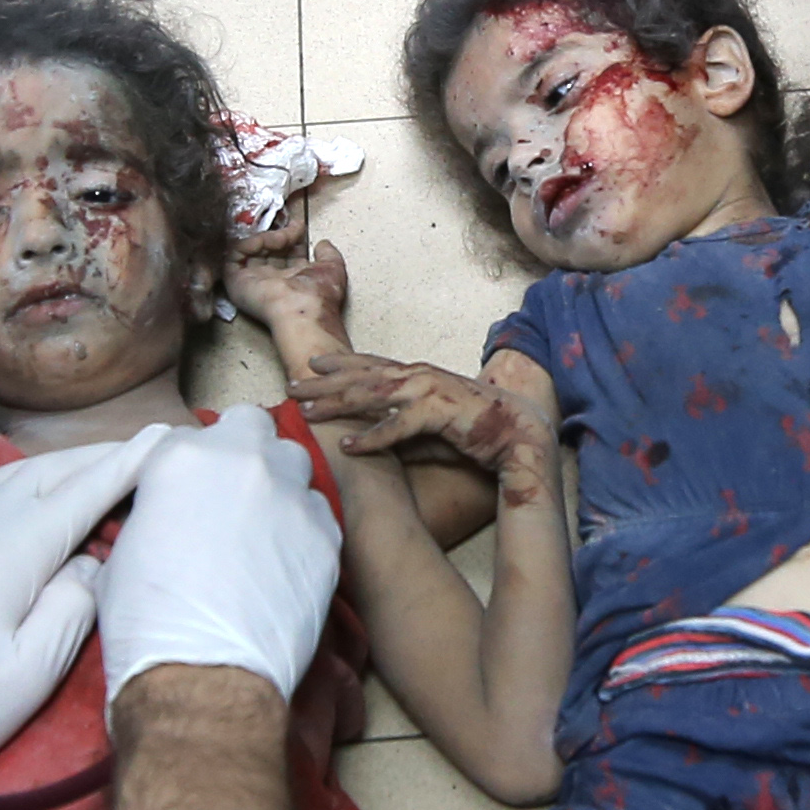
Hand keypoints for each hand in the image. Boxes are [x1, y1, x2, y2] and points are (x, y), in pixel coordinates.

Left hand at [0, 438, 146, 788]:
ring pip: (8, 474)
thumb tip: (94, 559)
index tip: (169, 439)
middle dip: (101, 459)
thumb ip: (74, 606)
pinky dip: (4, 478)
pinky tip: (15, 487)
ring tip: (95, 468)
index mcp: (11, 546)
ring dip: (57, 468)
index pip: (86, 491)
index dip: (130, 464)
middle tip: (148, 449)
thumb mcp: (31, 674)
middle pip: (50, 471)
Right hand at [100, 412, 345, 705]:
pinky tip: (284, 561)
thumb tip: (154, 518)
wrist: (203, 678)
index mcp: (181, 457)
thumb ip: (148, 514)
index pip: (188, 435)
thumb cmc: (146, 624)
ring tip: (261, 524)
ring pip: (295, 461)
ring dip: (278, 481)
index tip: (186, 492)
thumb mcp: (122, 554)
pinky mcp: (326, 536)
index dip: (187, 464)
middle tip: (229, 491)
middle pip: (252, 425)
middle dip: (241, 448)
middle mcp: (242, 461)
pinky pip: (318, 513)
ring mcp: (290, 496)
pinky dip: (303, 528)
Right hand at [223, 231, 351, 351]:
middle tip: (291, 227)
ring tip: (281, 237)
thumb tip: (323, 243)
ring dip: (267, 237)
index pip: (286, 252)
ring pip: (252, 249)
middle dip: (279, 234)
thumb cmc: (319, 295)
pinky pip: (235, 254)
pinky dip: (248, 242)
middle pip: (269, 249)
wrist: (302, 310)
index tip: (300, 225)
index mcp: (292, 280)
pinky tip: (263, 241)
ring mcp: (253, 281)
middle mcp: (272, 281)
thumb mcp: (333, 268)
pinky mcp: (236, 281)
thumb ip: (329, 254)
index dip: (292, 236)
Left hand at [294, 350, 544, 505]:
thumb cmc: (476, 430)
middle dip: (323, 381)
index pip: (371, 364)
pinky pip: (397, 426)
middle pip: (361, 376)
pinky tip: (348, 446)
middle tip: (291, 385)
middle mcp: (418, 376)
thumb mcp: (430, 426)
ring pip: (371, 395)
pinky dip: (372, 437)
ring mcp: (427, 390)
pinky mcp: (438, 412)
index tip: (311, 363)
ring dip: (336, 404)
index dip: (340, 362)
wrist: (519, 432)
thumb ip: (402, 428)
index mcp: (417, 375)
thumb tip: (373, 441)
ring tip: (307, 413)